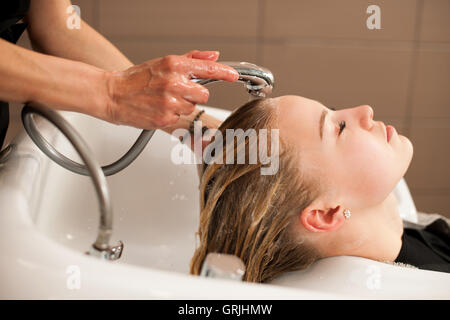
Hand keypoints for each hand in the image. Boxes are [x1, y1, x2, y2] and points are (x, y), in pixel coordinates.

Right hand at [104, 50, 237, 128]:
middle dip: (195, 95)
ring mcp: (169, 102)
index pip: (207, 69)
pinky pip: (179, 119)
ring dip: (182, 107)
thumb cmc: (136, 79)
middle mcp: (173, 82)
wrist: (112, 95)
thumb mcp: (162, 63)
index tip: (233, 76)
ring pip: (192, 108)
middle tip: (178, 93)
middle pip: (204, 94)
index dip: (224, 73)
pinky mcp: (164, 118)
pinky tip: (159, 109)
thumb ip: (190, 59)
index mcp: (173, 65)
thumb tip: (213, 56)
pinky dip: (172, 116)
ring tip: (164, 101)